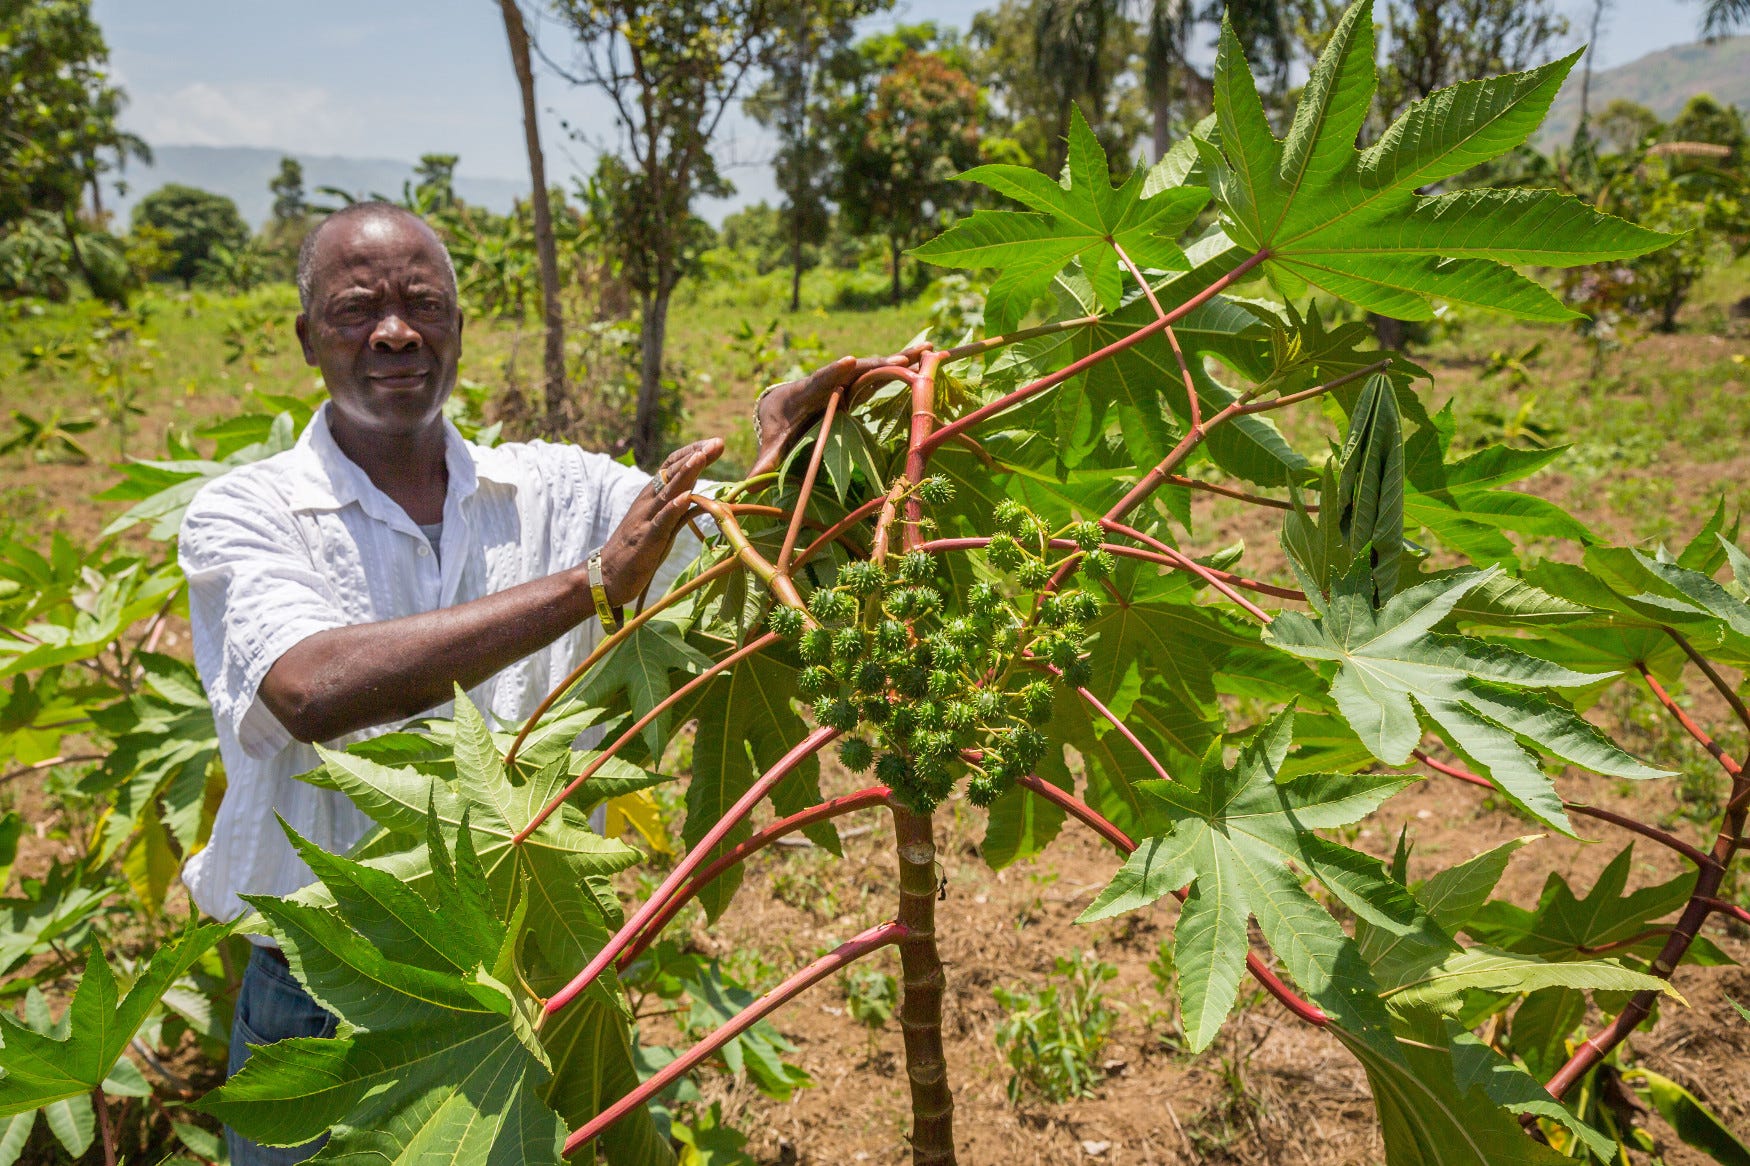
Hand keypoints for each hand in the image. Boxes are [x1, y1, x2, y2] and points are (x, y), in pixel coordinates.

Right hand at [599, 438, 723, 605]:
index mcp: (652, 497)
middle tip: (717, 443)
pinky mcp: (645, 539)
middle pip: (672, 473)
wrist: (606, 576)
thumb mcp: (662, 528)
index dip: (693, 453)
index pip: (672, 467)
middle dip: (695, 456)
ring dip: (686, 473)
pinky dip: (673, 508)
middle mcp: (648, 502)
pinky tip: (686, 497)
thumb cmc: (637, 551)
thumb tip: (697, 499)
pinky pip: (660, 521)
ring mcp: (645, 519)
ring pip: (667, 492)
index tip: (715, 444)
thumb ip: (677, 512)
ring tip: (702, 456)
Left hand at [751, 347, 930, 475]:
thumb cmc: (779, 427)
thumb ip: (764, 461)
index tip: (849, 362)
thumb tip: (746, 486)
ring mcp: (846, 378)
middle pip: (855, 369)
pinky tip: (930, 355)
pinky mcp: (859, 381)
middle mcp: (830, 379)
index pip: (820, 380)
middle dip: (877, 363)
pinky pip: (883, 372)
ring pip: (874, 366)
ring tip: (929, 349)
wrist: (782, 404)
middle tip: (903, 357)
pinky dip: (906, 363)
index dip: (834, 372)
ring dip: (901, 357)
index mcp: (806, 393)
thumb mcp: (772, 444)